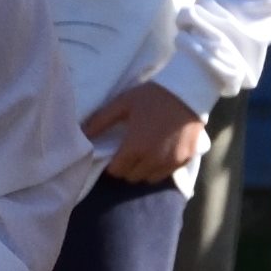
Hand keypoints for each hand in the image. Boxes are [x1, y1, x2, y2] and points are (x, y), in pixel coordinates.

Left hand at [84, 85, 211, 187]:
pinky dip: (160, 168)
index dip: (112, 165)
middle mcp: (153, 159)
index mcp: (135, 147)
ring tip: (143, 155)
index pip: (116, 171)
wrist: (188, 91)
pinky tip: (159, 154)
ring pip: (149, 179)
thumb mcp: (123, 103)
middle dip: (126, 168)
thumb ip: (101, 121)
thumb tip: (83, 134)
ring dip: (143, 171)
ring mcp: (170, 162)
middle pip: (132, 177)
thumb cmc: (152, 96)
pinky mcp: (185, 160)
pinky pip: (166, 174)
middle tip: (128, 154)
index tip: (114, 155)